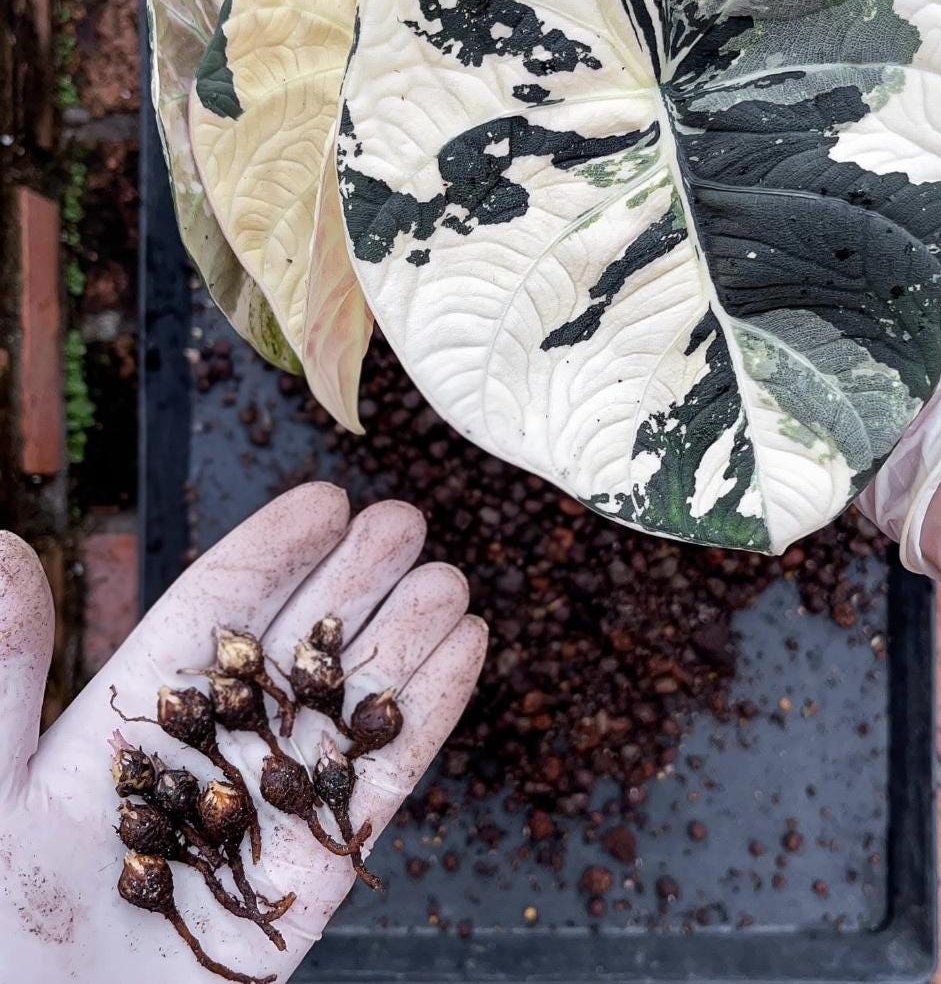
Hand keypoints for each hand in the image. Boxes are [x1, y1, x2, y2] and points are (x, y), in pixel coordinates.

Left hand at [0, 484, 486, 982]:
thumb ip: (5, 672)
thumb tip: (3, 546)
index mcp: (140, 716)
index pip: (217, 610)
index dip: (275, 552)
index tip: (327, 499)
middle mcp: (217, 748)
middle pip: (298, 644)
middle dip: (354, 579)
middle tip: (405, 518)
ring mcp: (272, 806)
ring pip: (350, 704)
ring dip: (403, 637)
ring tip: (448, 578)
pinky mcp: (316, 871)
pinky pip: (382, 781)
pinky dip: (427, 715)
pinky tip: (464, 652)